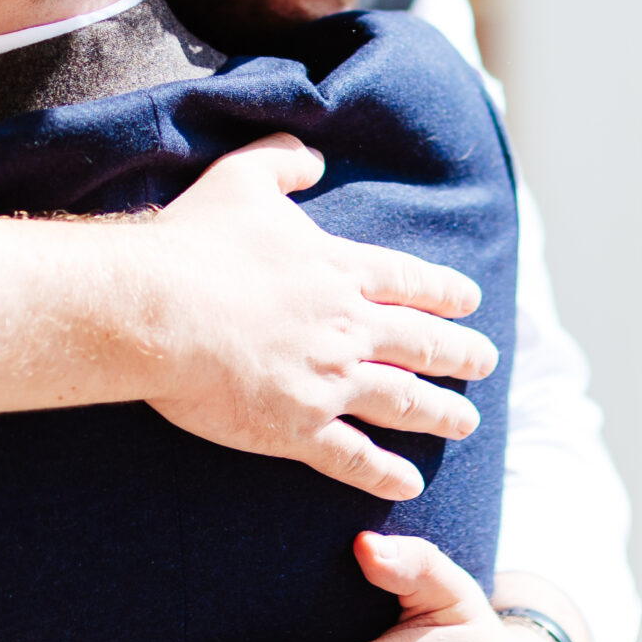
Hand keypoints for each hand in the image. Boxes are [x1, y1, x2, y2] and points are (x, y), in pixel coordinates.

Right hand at [135, 137, 495, 499]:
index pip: (408, 283)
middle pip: (421, 343)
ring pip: (402, 401)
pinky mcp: (296, 428)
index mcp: (337, 270)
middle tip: (486, 363)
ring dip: (440, 414)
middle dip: (459, 355)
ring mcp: (326, 381)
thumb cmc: (192, 244)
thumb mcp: (240, 179)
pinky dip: (385, 473)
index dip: (444, 292)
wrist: (155, 309)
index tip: (470, 302)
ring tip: (466, 424)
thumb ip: (282, 160)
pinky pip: (354, 457)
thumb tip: (312, 156)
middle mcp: (346, 327)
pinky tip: (411, 485)